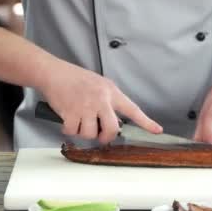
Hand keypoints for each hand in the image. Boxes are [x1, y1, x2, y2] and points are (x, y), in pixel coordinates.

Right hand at [39, 60, 162, 143]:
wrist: (54, 73)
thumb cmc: (74, 78)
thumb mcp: (99, 84)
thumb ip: (108, 101)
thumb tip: (114, 120)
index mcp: (111, 92)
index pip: (133, 109)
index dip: (146, 122)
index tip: (157, 130)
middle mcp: (101, 99)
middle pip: (112, 129)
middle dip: (106, 137)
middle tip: (100, 136)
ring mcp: (86, 106)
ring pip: (91, 133)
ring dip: (83, 132)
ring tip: (79, 121)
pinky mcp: (71, 112)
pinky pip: (73, 132)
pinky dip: (68, 130)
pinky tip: (67, 121)